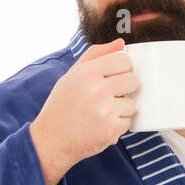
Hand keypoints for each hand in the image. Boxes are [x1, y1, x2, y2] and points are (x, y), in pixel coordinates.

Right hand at [29, 38, 138, 184]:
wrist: (51, 140)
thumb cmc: (62, 106)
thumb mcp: (72, 75)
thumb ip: (96, 55)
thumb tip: (121, 43)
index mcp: (87, 72)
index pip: (124, 60)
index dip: (121, 70)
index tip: (113, 78)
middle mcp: (96, 89)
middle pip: (132, 80)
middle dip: (124, 89)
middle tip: (108, 97)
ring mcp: (105, 110)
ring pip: (132, 103)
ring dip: (121, 109)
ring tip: (102, 113)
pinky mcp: (111, 129)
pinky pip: (128, 122)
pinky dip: (117, 125)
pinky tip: (102, 125)